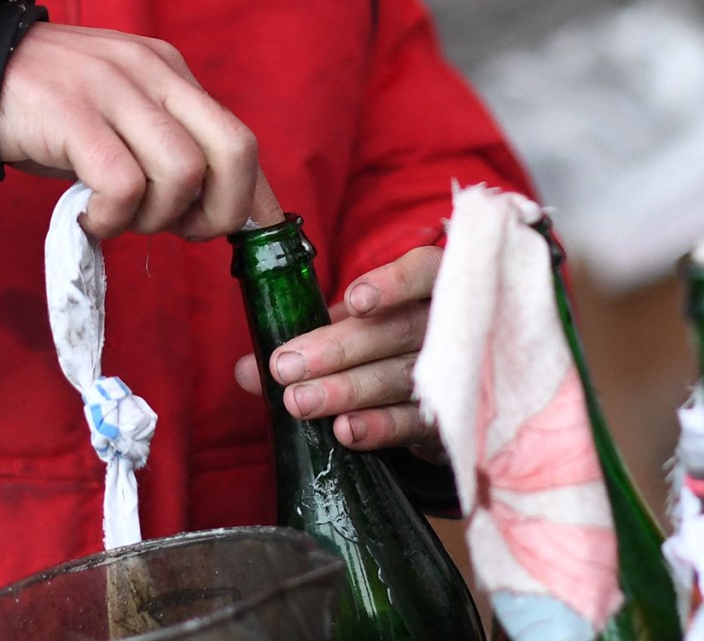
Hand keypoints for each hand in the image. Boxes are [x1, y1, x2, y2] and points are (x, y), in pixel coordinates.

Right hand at [0, 22, 259, 240]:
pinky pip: (123, 183)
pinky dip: (112, 218)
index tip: (243, 237)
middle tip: (178, 232)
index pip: (239, 138)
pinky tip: (88, 217)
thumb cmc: (46, 113)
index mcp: (169, 72)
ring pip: (182, 171)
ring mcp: (113, 89)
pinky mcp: (72, 114)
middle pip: (233, 149)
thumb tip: (222, 210)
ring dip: (156, 218)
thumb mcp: (118, 120)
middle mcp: (152, 72)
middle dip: (220, 212)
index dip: (252, 199)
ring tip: (117, 219)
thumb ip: (166, 151)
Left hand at [234, 244, 442, 451]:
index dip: (393, 284)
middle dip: (338, 349)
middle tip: (286, 366)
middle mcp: (451, 324)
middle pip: (398, 331)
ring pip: (401, 377)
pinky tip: (343, 430)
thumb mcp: (351, 329)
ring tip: (299, 401)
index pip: (423, 273)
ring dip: (348, 390)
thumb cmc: (387, 342)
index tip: (354, 301)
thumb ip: (306, 340)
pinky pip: (413, 422)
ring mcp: (458, 372)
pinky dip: (379, 426)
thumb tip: (245, 370)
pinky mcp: (450, 419)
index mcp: (432, 284)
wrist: (442, 392)